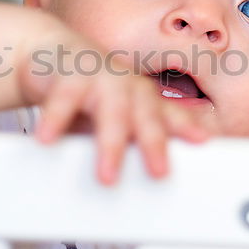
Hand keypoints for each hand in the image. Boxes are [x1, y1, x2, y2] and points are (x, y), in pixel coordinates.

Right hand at [17, 24, 214, 185]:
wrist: (55, 54)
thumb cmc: (93, 95)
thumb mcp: (114, 122)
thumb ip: (128, 146)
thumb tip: (139, 194)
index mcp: (144, 99)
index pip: (169, 116)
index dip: (186, 128)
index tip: (202, 142)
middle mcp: (128, 87)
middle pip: (146, 114)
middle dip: (154, 143)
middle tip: (159, 173)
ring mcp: (101, 78)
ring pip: (111, 110)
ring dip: (111, 144)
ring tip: (106, 176)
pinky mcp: (68, 76)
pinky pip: (63, 100)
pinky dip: (55, 120)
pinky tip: (47, 139)